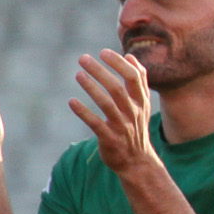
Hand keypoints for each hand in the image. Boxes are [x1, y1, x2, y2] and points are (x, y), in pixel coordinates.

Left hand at [69, 51, 160, 177]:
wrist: (137, 161)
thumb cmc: (135, 127)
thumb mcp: (142, 104)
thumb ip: (139, 81)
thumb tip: (130, 56)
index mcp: (141, 102)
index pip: (134, 77)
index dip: (118, 63)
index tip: (103, 52)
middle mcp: (133, 113)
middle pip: (118, 88)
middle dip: (100, 71)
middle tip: (83, 58)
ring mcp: (122, 127)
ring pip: (107, 104)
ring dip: (92, 88)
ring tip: (78, 74)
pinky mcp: (110, 139)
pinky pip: (96, 124)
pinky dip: (84, 112)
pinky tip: (72, 102)